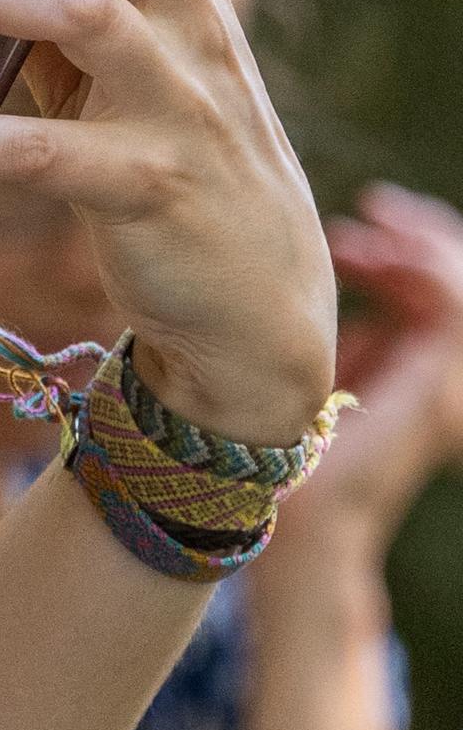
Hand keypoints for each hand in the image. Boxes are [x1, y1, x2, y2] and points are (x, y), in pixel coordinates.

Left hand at [274, 184, 462, 576]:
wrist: (296, 516)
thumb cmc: (282, 454)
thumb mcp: (309, 369)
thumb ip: (330, 330)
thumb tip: (317, 277)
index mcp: (410, 367)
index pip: (427, 289)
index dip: (395, 251)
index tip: (346, 233)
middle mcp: (435, 371)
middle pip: (448, 277)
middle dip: (408, 236)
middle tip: (366, 213)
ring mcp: (442, 378)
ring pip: (455, 280)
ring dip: (412, 242)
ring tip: (366, 230)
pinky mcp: (434, 381)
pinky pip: (449, 300)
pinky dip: (416, 265)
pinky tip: (371, 255)